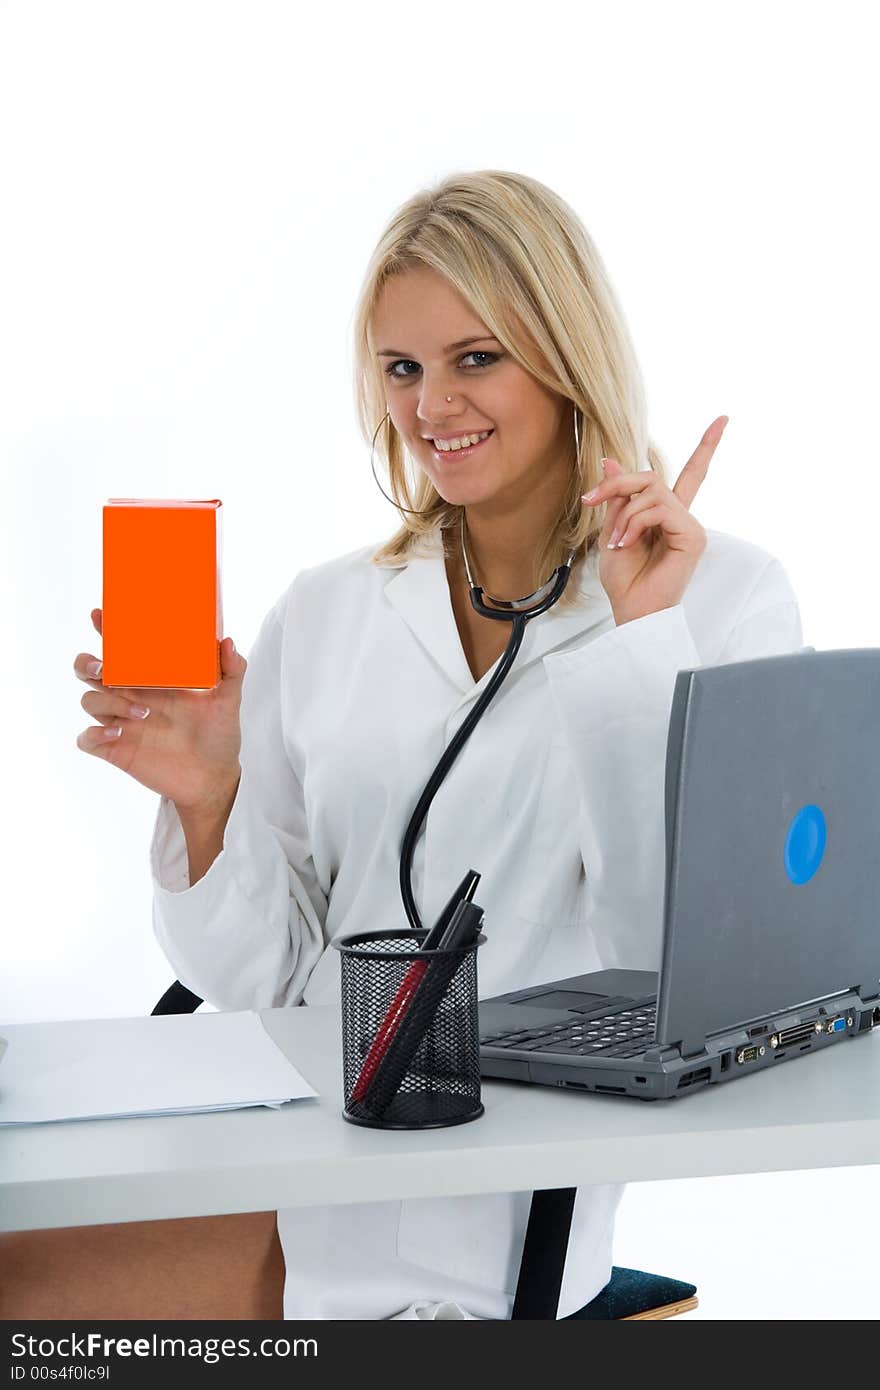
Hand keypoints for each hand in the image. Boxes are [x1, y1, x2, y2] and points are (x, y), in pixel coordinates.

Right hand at [73, 608, 246, 812]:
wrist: (214, 777)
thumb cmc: (218, 736)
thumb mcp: (228, 701)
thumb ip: (231, 670)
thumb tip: (227, 642)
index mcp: (151, 679)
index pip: (121, 650)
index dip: (106, 631)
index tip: (100, 616)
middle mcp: (131, 697)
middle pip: (89, 671)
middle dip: (89, 664)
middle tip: (106, 668)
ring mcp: (122, 723)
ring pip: (89, 701)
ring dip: (109, 702)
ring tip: (143, 713)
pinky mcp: (116, 750)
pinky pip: (86, 739)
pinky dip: (94, 734)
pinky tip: (119, 734)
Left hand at [581, 416, 727, 624]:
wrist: (631, 608)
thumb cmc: (624, 578)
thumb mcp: (612, 528)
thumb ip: (617, 496)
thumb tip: (609, 460)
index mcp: (666, 514)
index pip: (690, 474)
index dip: (707, 447)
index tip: (723, 419)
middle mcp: (681, 515)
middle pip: (651, 476)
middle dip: (617, 483)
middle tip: (591, 499)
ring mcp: (690, 524)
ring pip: (652, 491)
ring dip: (624, 512)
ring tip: (616, 541)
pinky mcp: (693, 535)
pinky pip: (660, 509)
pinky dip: (636, 523)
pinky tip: (627, 543)